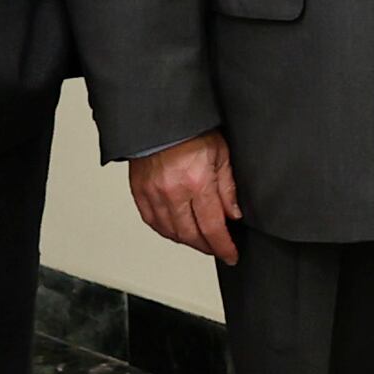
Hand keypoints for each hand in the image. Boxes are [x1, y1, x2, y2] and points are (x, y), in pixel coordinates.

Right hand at [130, 131, 247, 262]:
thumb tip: (233, 215)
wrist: (161, 119)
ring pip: (170, 232)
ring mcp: (153, 194)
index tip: (231, 255)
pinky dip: (166, 231)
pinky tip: (177, 232)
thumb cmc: (192, 130)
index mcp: (197, 183)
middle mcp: (173, 193)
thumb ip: (228, 188)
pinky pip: (152, 221)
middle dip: (207, 247)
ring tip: (201, 242)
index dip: (223, 246)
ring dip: (187, 241)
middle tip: (218, 249)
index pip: (212, 228)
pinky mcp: (139, 192)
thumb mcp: (222, 154)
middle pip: (191, 235)